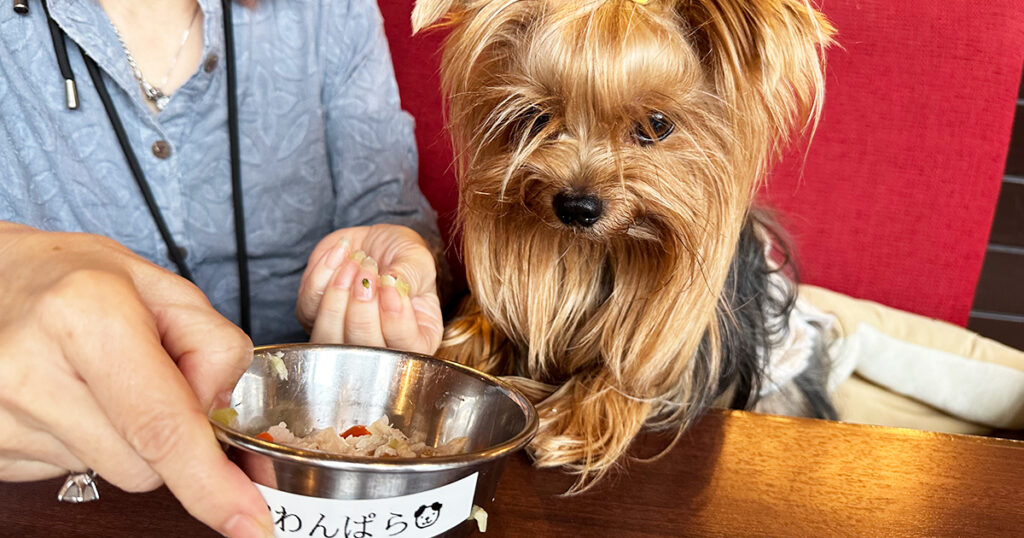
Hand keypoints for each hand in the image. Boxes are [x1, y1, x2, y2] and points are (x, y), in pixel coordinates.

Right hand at [0, 224, 271, 537]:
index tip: (249, 522)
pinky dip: (85, 441)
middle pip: (145, 463)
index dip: (211, 482)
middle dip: (167, 434)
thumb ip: (212, 346)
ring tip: (94, 377)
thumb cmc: (74, 279)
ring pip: (111, 472)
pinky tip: (65, 395)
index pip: (161, 424)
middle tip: (142, 373)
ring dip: (123, 437)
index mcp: (85, 314)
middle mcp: (31, 369)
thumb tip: (221, 414)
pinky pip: (68, 473)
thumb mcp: (160, 286)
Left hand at [295, 224, 442, 354]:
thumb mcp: (418, 259)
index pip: (405, 349)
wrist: (373, 241)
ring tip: (354, 261)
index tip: (390, 284)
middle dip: (362, 307)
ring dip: (338, 295)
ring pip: (329, 337)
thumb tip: (394, 282)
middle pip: (363, 351)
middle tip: (369, 268)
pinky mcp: (313, 317)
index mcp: (415, 341)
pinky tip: (340, 253)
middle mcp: (377, 349)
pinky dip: (320, 277)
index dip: (395, 320)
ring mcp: (341, 337)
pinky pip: (308, 308)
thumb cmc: (402, 255)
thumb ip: (411, 274)